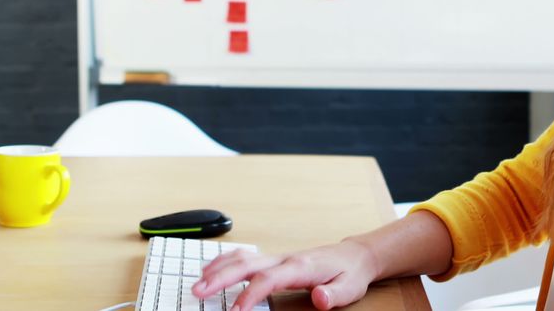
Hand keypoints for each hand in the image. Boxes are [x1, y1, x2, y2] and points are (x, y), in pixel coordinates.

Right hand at [191, 239, 379, 310]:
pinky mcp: (276, 259)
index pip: (268, 280)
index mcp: (300, 266)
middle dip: (221, 278)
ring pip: (243, 258)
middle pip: (247, 264)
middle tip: (198, 292)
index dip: (249, 295)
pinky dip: (226, 261)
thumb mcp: (349, 288)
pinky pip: (246, 258)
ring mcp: (279, 257)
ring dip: (218, 269)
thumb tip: (319, 298)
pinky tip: (211, 269)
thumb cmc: (350, 273)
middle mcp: (285, 258)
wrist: (355, 255)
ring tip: (198, 284)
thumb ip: (334, 295)